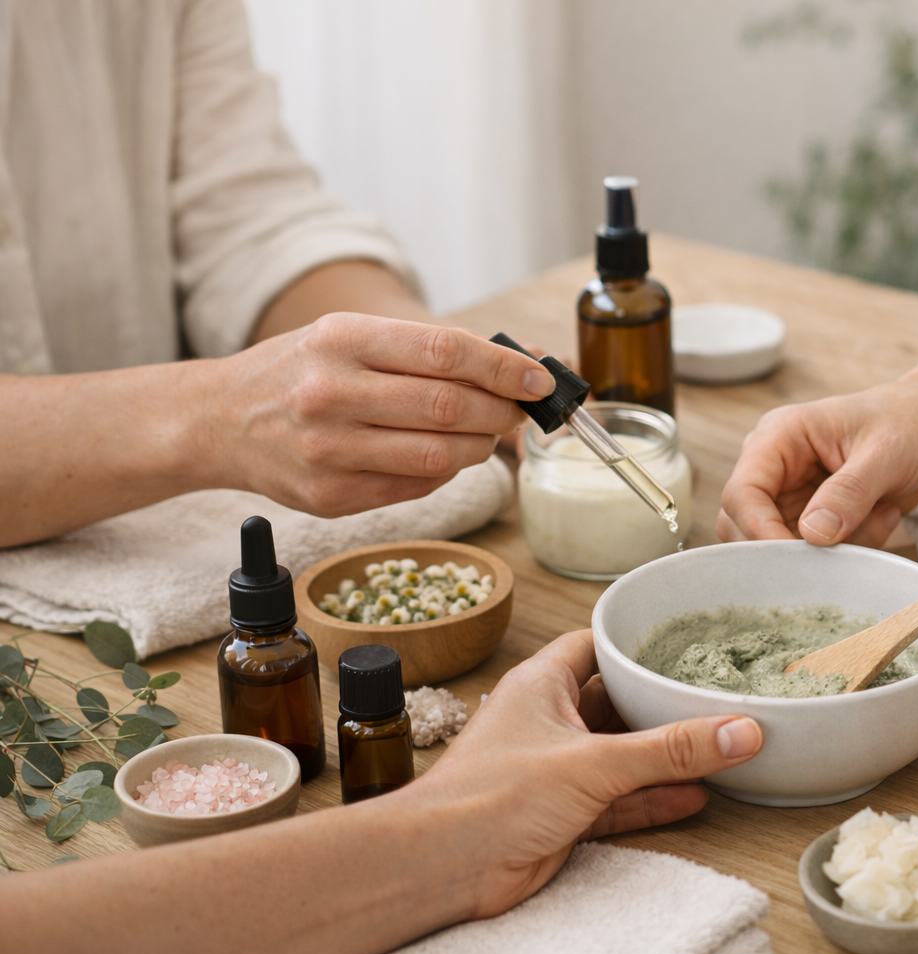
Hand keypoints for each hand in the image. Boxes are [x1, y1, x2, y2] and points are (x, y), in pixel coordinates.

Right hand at [209, 313, 555, 515]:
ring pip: (438, 456)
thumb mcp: (353, 337)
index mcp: (342, 339)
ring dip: (479, 447)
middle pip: (448, 407)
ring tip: (484, 435)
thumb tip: (521, 364)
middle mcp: (330, 392)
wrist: (219, 419)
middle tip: (519, 411)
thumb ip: (430, 350)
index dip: (503, 369)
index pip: (445, 351)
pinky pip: (415, 487)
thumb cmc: (303, 371)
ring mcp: (328, 449)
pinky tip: (442, 457)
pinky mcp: (329, 495)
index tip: (539, 380)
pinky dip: (444, 474)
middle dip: (501, 412)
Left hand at [405, 630, 763, 919]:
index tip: (682, 641)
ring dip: (664, 756)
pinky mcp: (561, 813)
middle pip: (616, 702)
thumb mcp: (595, 762)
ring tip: (718, 745)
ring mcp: (554, 768)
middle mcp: (547, 721)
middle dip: (661, 705)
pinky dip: (652, 798)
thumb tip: (739, 731)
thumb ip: (670, 750)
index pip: (594, 646)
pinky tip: (694, 795)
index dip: (635, 642)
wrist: (443, 866)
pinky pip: (618, 800)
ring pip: (621, 755)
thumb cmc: (491, 795)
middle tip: (714, 696)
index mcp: (542, 684)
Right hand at [718, 381, 917, 547]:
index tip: (801, 559)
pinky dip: (850, 550)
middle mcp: (774, 468)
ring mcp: (790, 497)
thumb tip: (813, 534)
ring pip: (780, 548)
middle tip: (848, 546)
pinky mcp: (810, 520)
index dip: (761, 531)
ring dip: (831, 551)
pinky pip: (813, 554)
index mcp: (779, 437)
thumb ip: (850, 491)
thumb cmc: (910, 422)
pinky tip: (881, 518)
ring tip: (878, 518)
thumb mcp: (887, 453)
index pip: (742, 492)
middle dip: (796, 548)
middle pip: (746, 527)